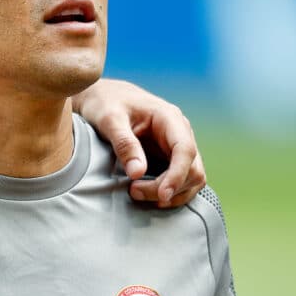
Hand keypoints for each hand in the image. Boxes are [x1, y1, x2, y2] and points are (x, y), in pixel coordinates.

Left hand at [72, 79, 205, 207]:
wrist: (104, 97)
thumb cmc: (106, 103)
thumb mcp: (109, 119)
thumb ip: (124, 144)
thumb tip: (137, 173)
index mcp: (169, 118)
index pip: (185, 150)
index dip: (177, 175)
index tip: (162, 195)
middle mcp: (180, 133)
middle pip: (192, 169)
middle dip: (169, 187)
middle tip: (134, 192)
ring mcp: (177, 147)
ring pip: (192, 178)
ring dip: (172, 194)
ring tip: (138, 195)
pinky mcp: (170, 158)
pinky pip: (182, 181)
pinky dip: (171, 194)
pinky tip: (149, 197)